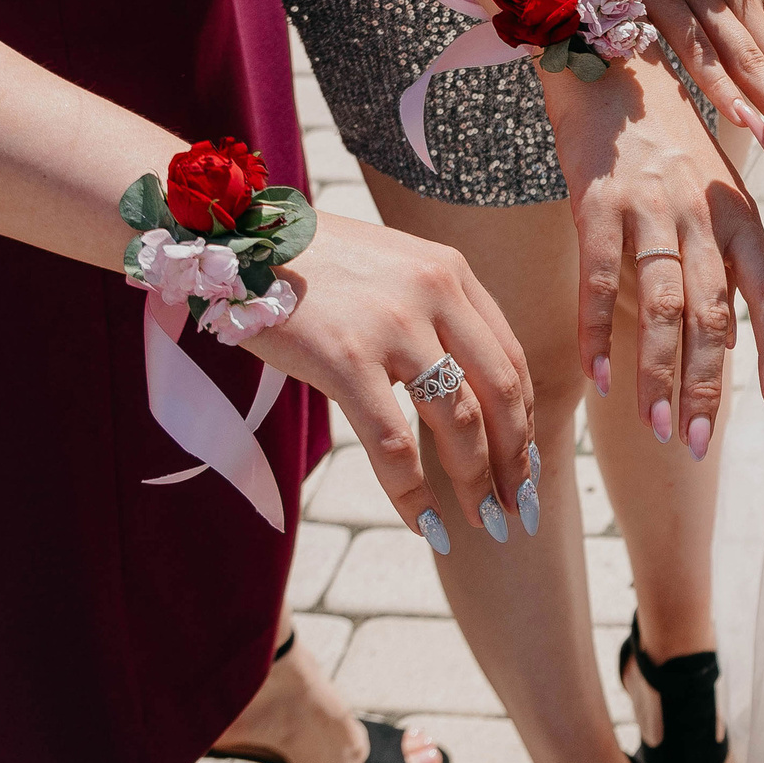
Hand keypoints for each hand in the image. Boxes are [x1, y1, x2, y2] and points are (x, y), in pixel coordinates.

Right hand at [257, 212, 534, 547]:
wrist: (238, 237)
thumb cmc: (314, 265)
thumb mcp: (393, 271)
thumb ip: (433, 315)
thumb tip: (463, 385)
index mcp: (453, 274)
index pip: (511, 358)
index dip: (525, 419)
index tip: (524, 462)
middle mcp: (436, 295)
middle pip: (501, 393)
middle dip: (515, 460)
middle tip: (519, 507)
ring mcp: (394, 327)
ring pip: (460, 422)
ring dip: (477, 482)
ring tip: (484, 522)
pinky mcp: (345, 360)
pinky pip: (394, 444)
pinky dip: (414, 494)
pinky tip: (426, 525)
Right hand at [543, 52, 763, 457]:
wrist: (605, 65)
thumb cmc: (662, 139)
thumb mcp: (709, 190)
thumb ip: (723, 256)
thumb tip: (734, 336)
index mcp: (738, 213)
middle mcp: (703, 212)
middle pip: (716, 312)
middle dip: (710, 384)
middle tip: (699, 444)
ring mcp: (650, 206)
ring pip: (665, 304)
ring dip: (661, 373)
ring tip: (659, 429)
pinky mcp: (596, 201)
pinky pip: (600, 279)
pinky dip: (600, 333)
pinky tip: (598, 377)